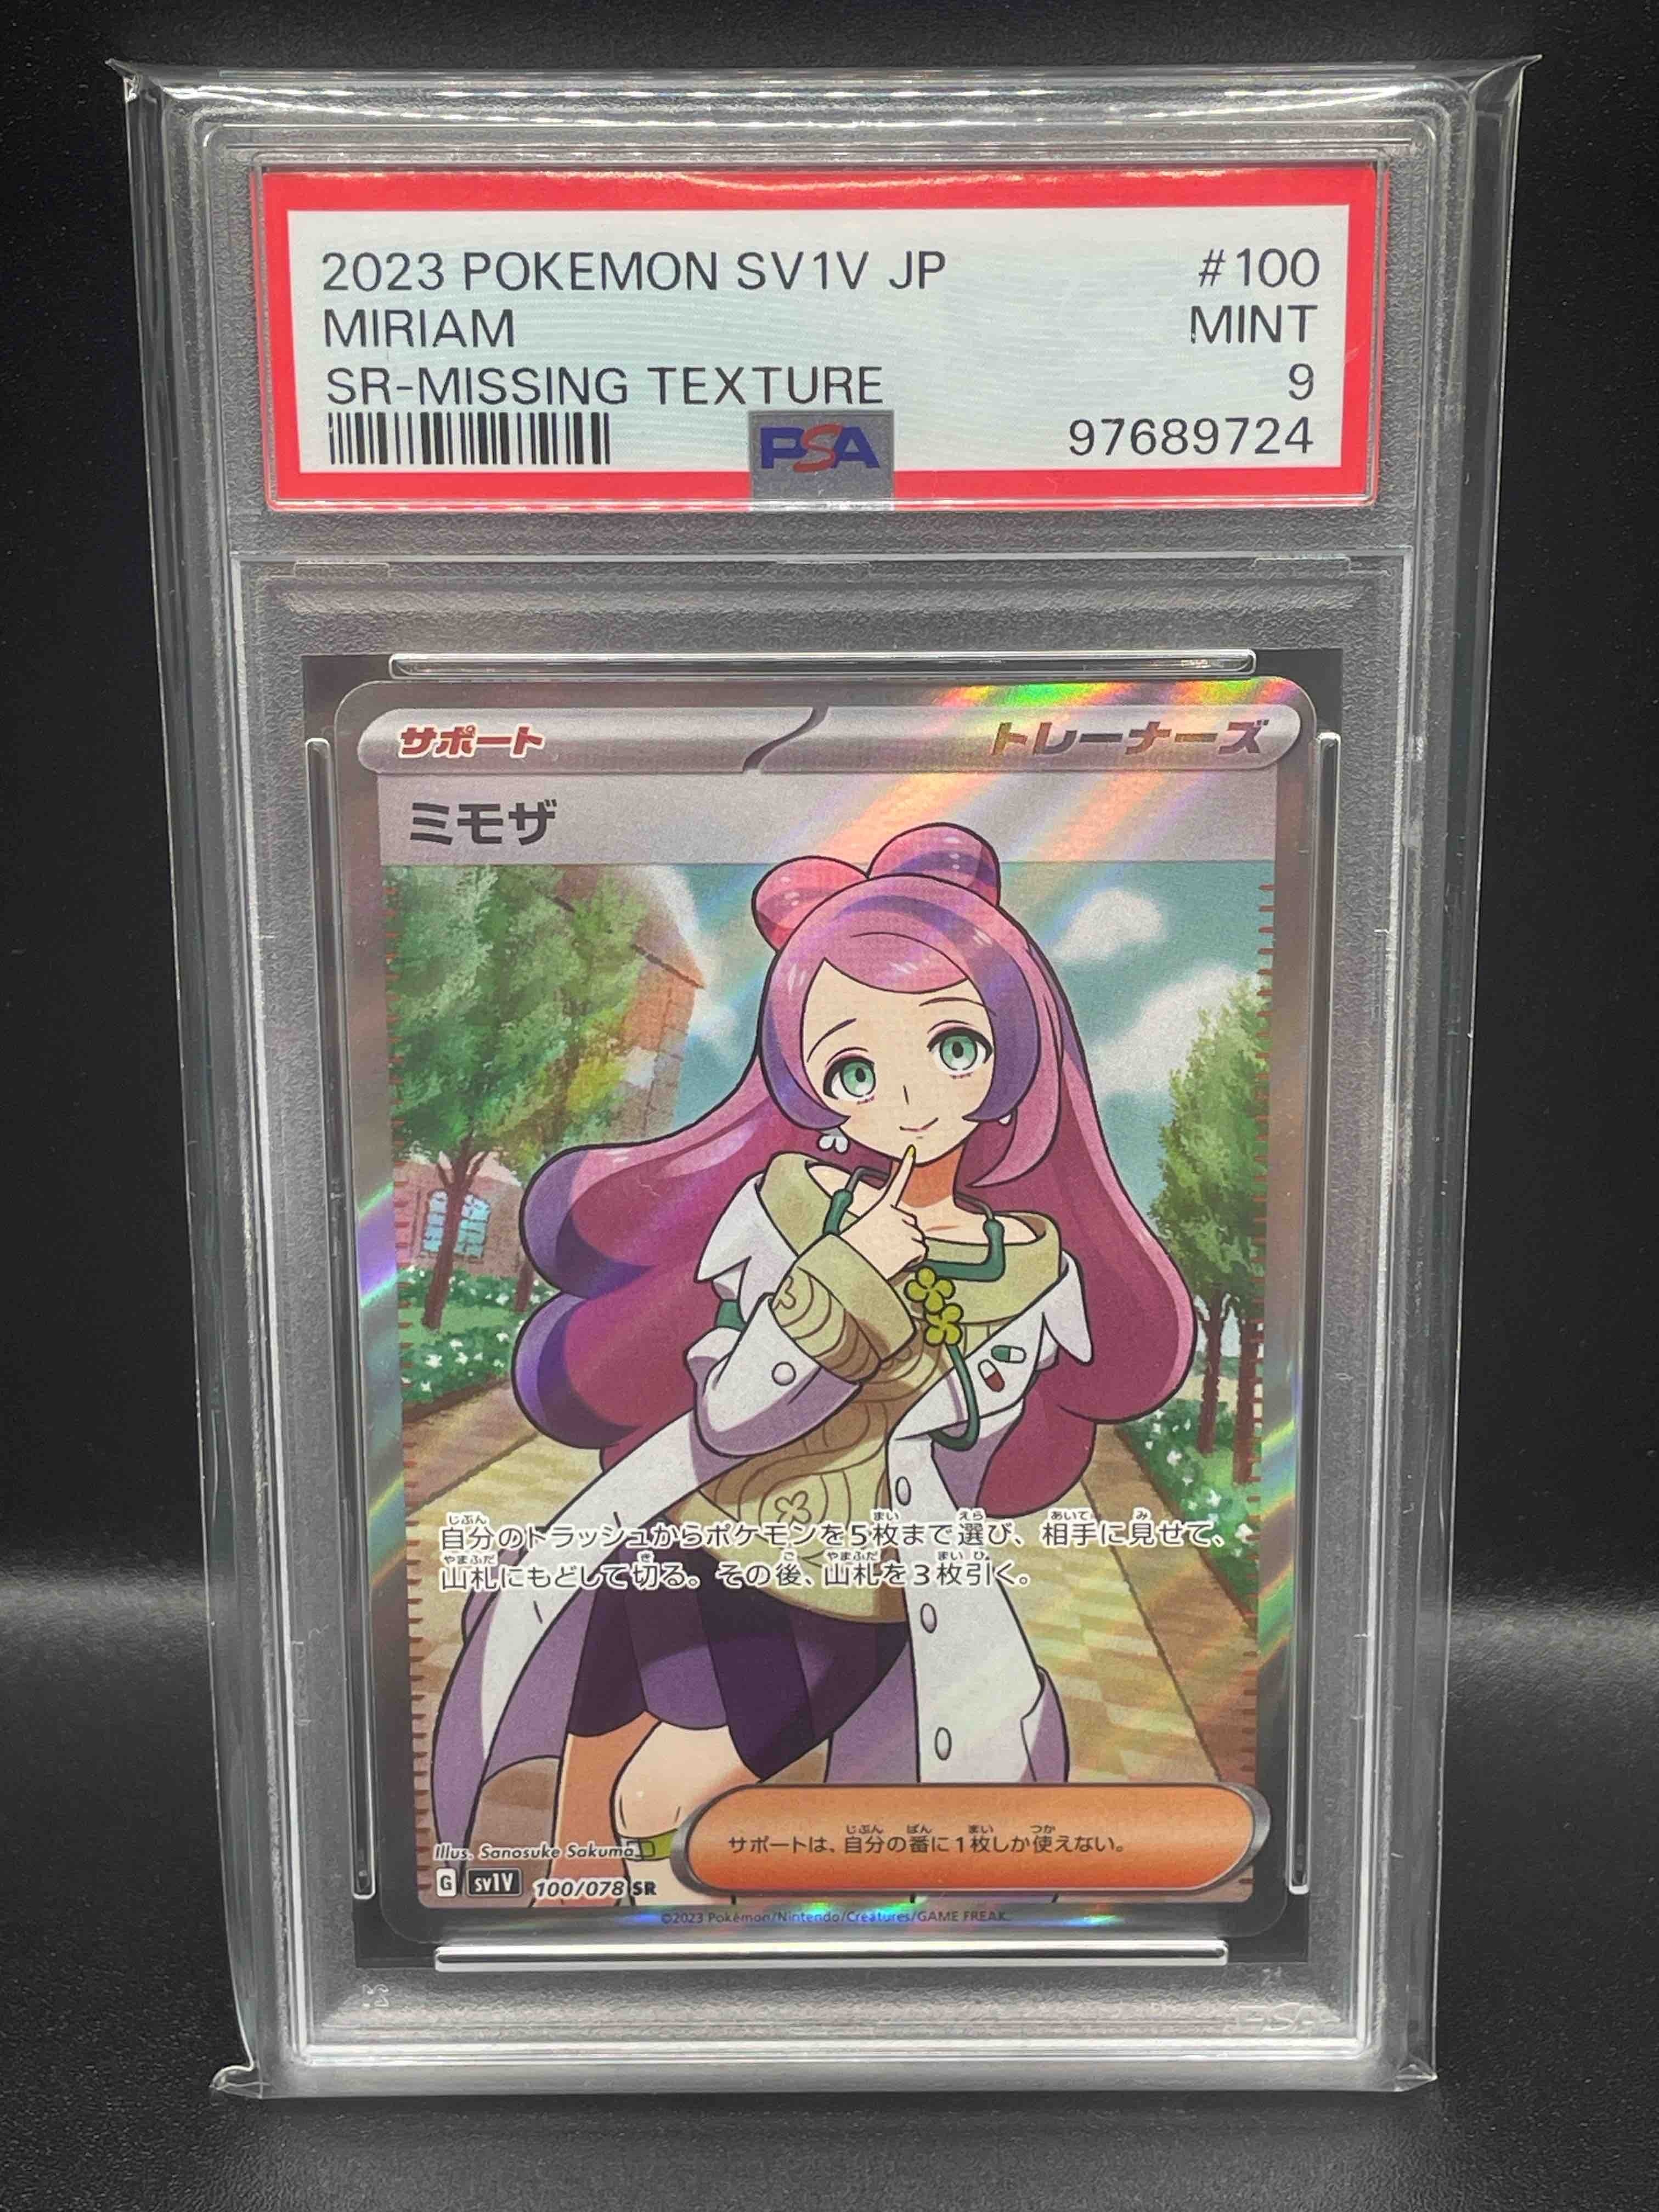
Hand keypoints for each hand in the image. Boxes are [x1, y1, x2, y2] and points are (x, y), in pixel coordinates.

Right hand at [838, 1148, 925, 1280]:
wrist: (850, 1267)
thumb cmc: (849, 1252)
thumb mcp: (855, 1228)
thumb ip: (871, 1219)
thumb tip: (869, 1210)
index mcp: (881, 1207)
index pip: (897, 1182)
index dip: (906, 1165)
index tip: (912, 1149)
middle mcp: (897, 1213)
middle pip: (911, 1222)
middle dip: (904, 1234)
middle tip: (885, 1247)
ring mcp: (908, 1228)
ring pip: (917, 1239)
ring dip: (907, 1248)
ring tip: (887, 1256)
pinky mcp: (915, 1244)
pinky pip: (920, 1252)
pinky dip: (912, 1260)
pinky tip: (897, 1262)